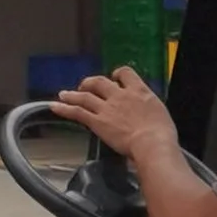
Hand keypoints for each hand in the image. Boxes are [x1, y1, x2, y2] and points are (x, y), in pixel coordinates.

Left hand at [55, 64, 178, 172]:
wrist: (152, 143)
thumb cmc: (162, 132)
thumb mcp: (160, 111)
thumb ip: (148, 107)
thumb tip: (145, 109)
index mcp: (138, 91)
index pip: (126, 73)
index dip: (118, 74)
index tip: (115, 78)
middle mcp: (120, 95)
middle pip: (100, 82)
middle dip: (91, 82)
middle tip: (86, 86)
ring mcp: (106, 108)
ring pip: (85, 96)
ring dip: (73, 94)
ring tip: (64, 94)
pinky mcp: (97, 122)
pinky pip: (77, 112)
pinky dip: (64, 109)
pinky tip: (54, 106)